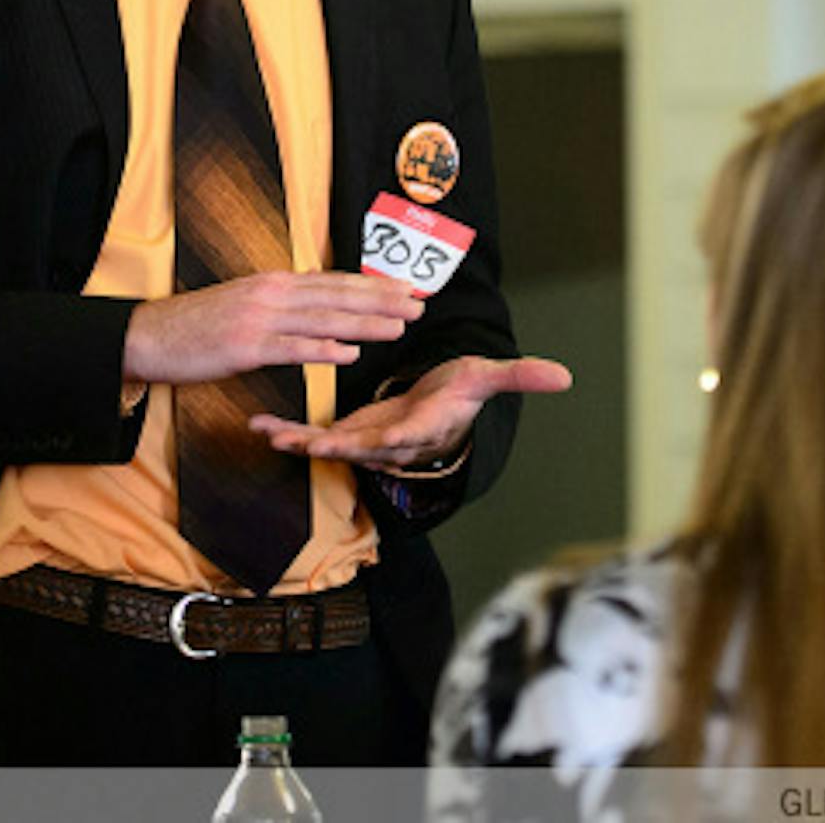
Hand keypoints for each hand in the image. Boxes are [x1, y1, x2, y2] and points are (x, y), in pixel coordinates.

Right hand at [123, 271, 422, 385]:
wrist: (148, 335)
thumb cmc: (195, 326)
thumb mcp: (241, 303)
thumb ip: (279, 305)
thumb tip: (314, 308)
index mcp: (271, 283)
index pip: (332, 281)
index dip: (371, 285)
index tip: (404, 287)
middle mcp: (270, 294)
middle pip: (336, 296)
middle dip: (381, 300)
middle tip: (418, 304)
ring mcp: (258, 319)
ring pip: (323, 319)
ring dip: (364, 323)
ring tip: (398, 326)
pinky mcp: (245, 347)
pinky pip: (291, 348)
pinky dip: (323, 349)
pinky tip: (350, 353)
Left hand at [249, 355, 571, 468]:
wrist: (440, 407)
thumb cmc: (462, 391)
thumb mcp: (488, 378)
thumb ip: (519, 377)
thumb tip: (564, 377)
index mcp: (424, 426)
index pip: (411, 433)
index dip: (393, 437)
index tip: (376, 439)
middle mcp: (392, 441)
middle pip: (361, 447)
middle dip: (331, 446)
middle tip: (303, 443)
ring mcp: (366, 441)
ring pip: (329, 446)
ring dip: (298, 441)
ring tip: (268, 435)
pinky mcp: (347, 434)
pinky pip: (314, 437)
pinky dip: (288, 433)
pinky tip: (260, 426)